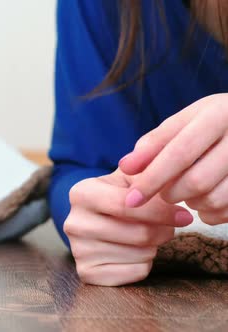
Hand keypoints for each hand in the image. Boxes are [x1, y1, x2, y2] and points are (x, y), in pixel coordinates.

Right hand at [64, 169, 192, 285]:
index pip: (128, 205)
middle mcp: (73, 222)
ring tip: (147, 236)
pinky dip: (143, 265)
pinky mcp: (86, 272)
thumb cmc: (119, 195)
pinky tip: (135, 252)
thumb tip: (163, 173)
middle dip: (163, 231)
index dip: (162, 211)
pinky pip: (133, 273)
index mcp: (80, 193)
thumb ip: (147, 171)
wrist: (96, 218)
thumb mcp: (129, 177)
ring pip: (139, 255)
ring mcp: (77, 250)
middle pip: (138, 234)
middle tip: (168, 226)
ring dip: (154, 247)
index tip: (185, 215)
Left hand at [119, 94, 227, 224]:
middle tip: (164, 190)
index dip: (152, 178)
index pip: (179, 153)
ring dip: (191, 202)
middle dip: (171, 192)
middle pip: (196, 180)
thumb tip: (125, 167)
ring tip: (186, 191)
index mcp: (218, 114)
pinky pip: (226, 211)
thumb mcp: (184, 123)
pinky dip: (208, 213)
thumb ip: (153, 144)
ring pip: (213, 199)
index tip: (131, 199)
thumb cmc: (211, 124)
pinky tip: (204, 200)